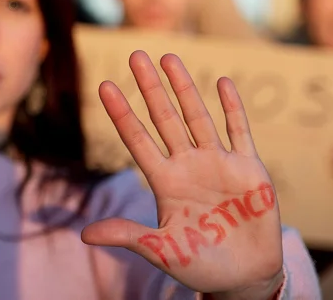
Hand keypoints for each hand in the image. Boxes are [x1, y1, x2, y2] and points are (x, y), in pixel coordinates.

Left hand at [82, 52, 283, 298]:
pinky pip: (239, 131)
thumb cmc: (201, 264)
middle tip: (135, 55)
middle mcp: (187, 165)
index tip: (104, 85)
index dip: (121, 113)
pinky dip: (232, 108)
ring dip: (185, 87)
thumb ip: (127, 235)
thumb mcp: (161, 250)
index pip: (137, 139)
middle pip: (164, 118)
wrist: (246, 277)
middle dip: (150, 87)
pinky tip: (222, 82)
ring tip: (169, 57)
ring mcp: (218, 163)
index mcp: (165, 182)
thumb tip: (84, 235)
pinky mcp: (249, 168)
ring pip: (197, 116)